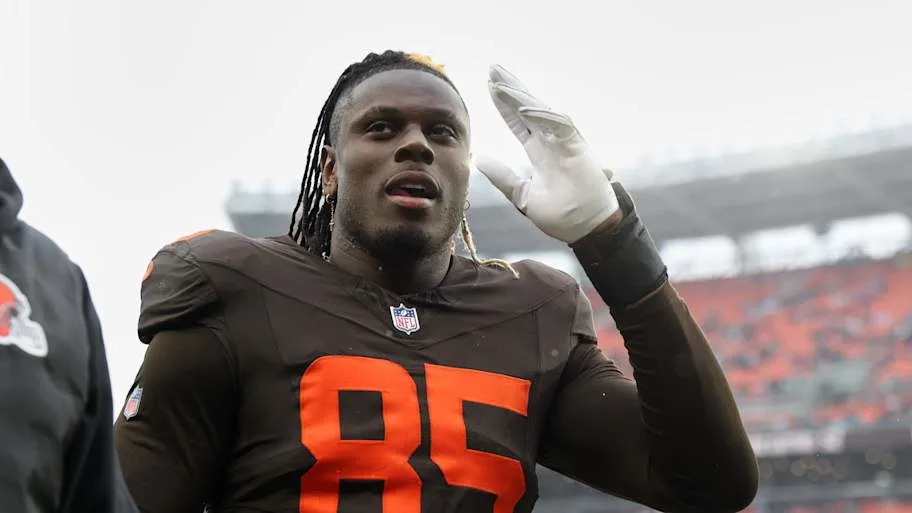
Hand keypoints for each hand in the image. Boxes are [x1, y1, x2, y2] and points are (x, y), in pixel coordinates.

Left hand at [475, 65, 619, 243]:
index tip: (488, 87)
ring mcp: (565, 141)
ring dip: (521, 95)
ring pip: (540, 110)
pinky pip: (559, 124)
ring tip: (500, 82)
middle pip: (527, 107)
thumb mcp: (522, 194)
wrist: (585, 228)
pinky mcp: (578, 146)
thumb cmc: (561, 214)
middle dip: (510, 88)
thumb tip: (480, 158)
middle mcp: (551, 141)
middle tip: (492, 69)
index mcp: (539, 150)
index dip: (503, 105)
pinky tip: (522, 108)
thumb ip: (502, 176)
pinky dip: (541, 115)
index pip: (518, 121)